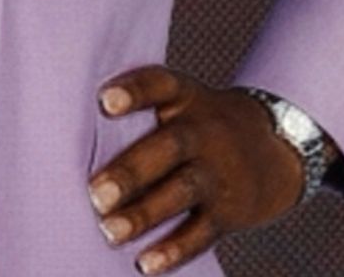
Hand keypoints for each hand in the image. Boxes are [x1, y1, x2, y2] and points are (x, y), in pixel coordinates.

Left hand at [86, 64, 304, 273]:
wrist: (275, 148)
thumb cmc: (199, 125)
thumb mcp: (182, 103)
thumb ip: (139, 114)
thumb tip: (68, 137)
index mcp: (186, 97)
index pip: (160, 84)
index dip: (134, 91)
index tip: (105, 101)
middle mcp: (204, 131)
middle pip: (170, 146)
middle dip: (131, 170)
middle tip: (94, 194)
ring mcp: (218, 171)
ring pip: (182, 191)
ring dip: (144, 213)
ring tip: (109, 231)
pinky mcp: (229, 211)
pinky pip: (202, 232)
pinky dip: (174, 250)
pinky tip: (146, 263)